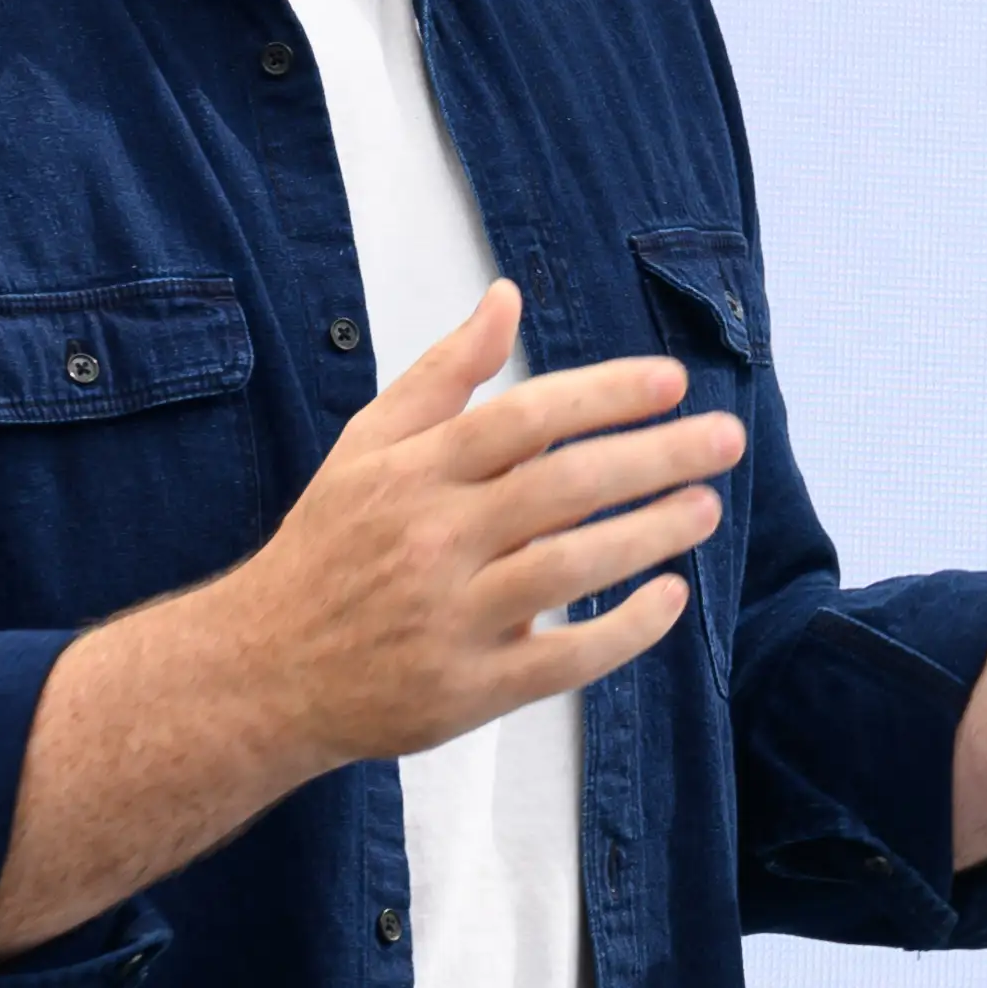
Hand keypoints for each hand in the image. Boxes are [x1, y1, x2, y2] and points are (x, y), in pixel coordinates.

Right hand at [213, 280, 740, 769]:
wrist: (259, 673)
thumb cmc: (330, 547)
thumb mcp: (368, 444)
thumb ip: (443, 372)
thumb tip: (506, 297)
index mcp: (414, 472)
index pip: (525, 417)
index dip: (604, 394)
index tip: (672, 381)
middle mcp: (434, 539)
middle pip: (564, 486)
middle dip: (656, 456)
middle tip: (726, 438)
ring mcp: (451, 618)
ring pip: (571, 567)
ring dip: (651, 534)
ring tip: (706, 507)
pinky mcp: (466, 690)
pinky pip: (563, 659)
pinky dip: (624, 629)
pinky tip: (670, 598)